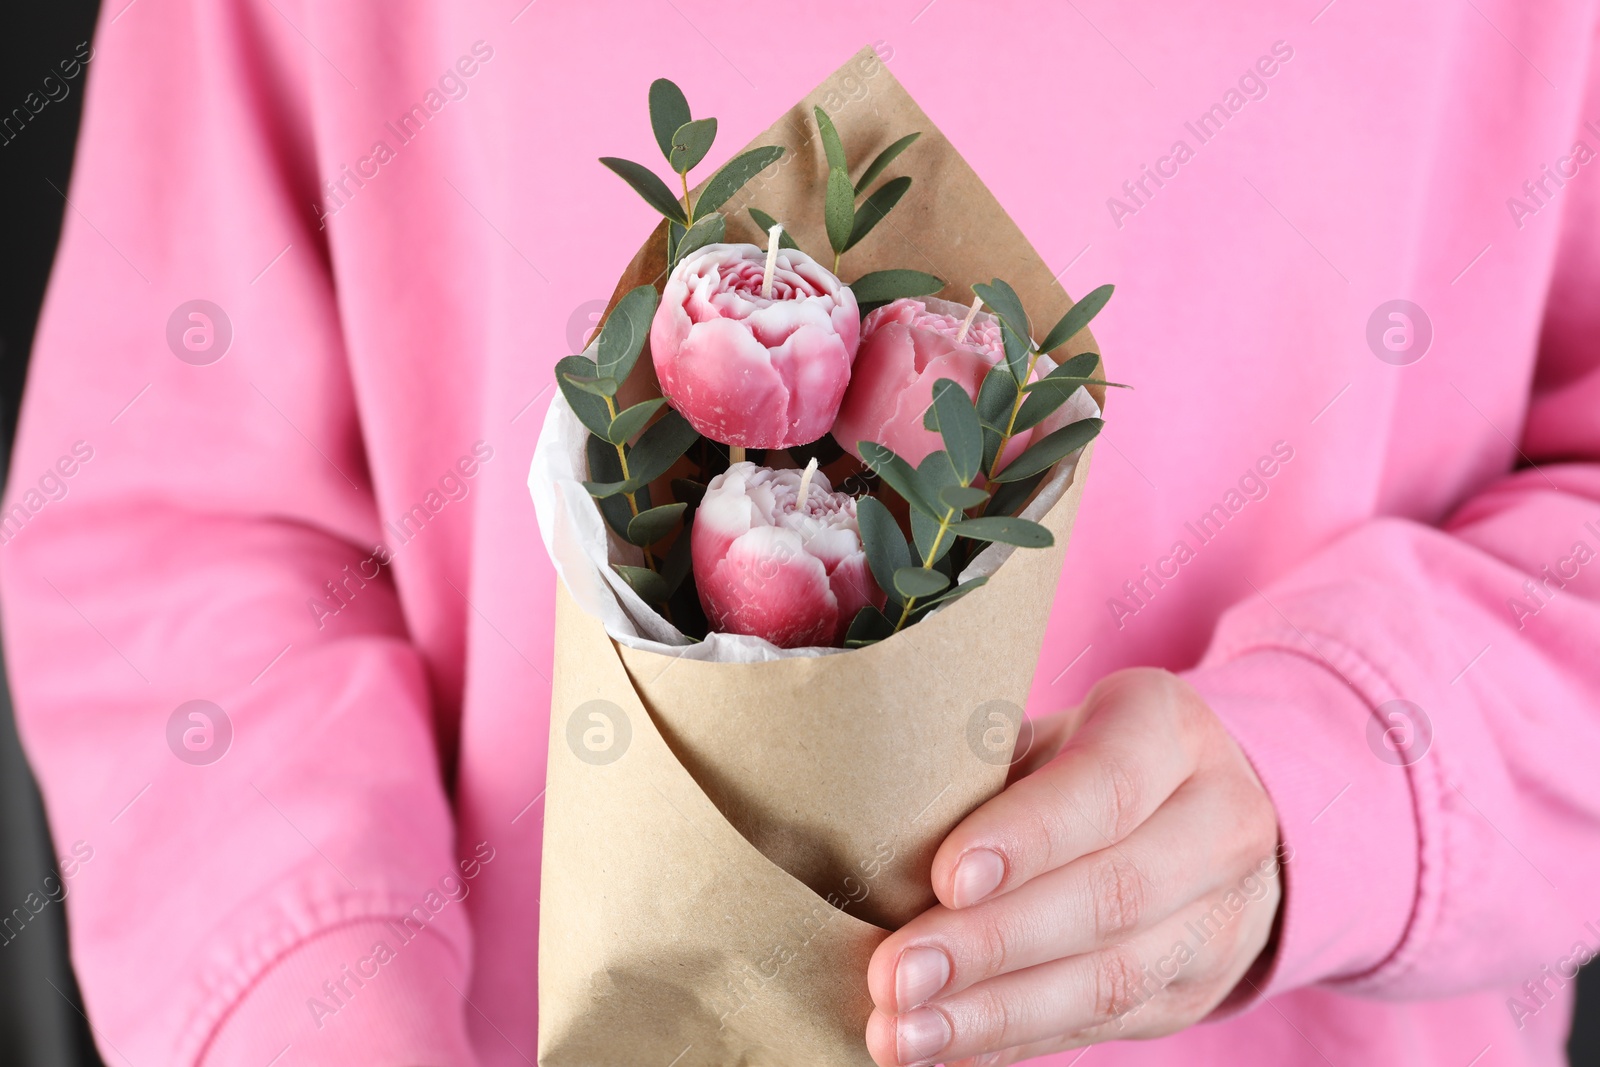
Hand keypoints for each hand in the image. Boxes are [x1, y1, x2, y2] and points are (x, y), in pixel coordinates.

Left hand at [864, 668, 1284, 1065]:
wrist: (1210, 814)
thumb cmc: (1084, 758)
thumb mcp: (1047, 730)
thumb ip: (985, 767)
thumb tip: (880, 824)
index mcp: (1168, 731)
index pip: (1108, 786)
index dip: (1029, 837)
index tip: (946, 879)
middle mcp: (1217, 823)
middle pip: (1112, 896)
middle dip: (992, 944)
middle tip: (897, 975)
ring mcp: (1216, 919)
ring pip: (1110, 980)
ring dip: (995, 1015)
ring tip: (904, 1031)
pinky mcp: (1193, 993)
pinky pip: (1099, 1026)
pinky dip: (1012, 1041)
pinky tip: (944, 1047)